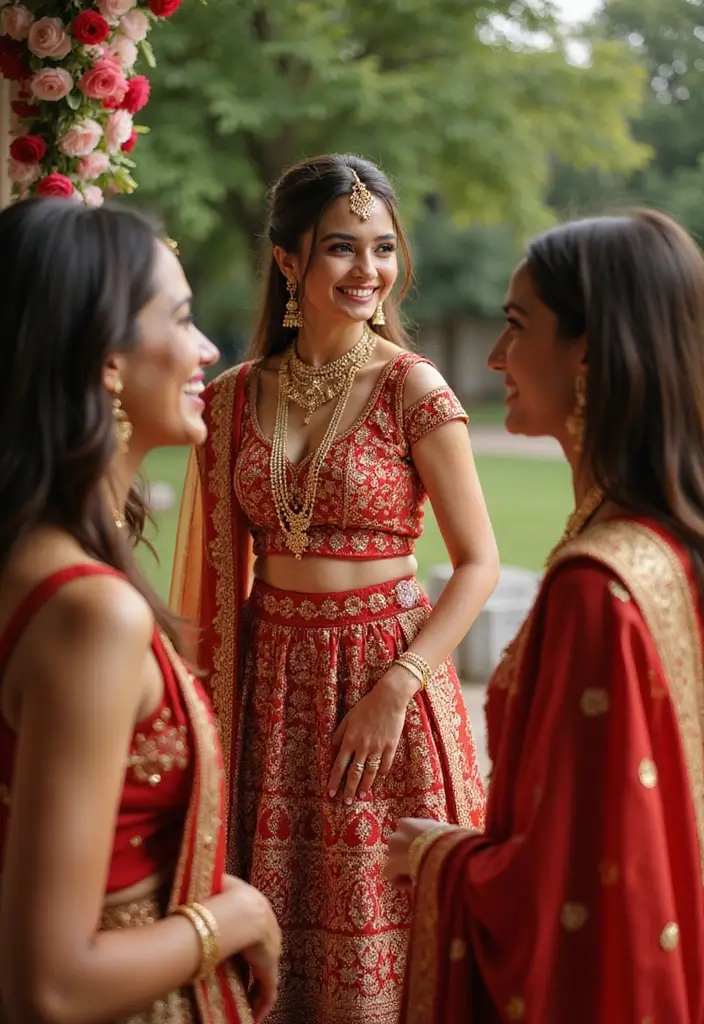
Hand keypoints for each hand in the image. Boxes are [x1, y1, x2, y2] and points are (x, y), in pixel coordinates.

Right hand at [210, 875, 281, 1021]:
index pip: (252, 928)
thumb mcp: (217, 885)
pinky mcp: (270, 967)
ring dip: (253, 989)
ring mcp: (272, 948)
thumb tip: (199, 879)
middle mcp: (269, 928)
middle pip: (259, 951)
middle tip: (234, 982)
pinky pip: (267, 991)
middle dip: (248, 967)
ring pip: (263, 972)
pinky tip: (252, 1017)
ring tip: (242, 1005)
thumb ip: (214, 886)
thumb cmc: (222, 896)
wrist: (237, 912)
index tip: (232, 954)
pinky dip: (261, 1004)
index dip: (243, 942)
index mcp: (258, 908)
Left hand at [328, 665, 416, 803]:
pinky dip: (382, 774)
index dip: (334, 780)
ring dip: (364, 786)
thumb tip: (332, 748)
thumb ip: (340, 734)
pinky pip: (385, 765)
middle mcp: (362, 747)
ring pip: (369, 772)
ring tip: (361, 797)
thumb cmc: (366, 706)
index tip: (330, 793)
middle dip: (349, 789)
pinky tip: (379, 781)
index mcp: (349, 740)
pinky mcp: (390, 746)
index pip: (339, 765)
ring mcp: (377, 748)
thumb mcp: (348, 717)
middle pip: (354, 773)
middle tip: (346, 802)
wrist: (388, 698)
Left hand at [383, 817, 444, 889]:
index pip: (404, 836)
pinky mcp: (391, 864)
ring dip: (404, 870)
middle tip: (420, 867)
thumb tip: (438, 841)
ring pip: (394, 861)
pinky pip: (391, 875)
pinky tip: (415, 885)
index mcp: (408, 824)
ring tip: (420, 877)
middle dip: (406, 858)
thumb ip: (432, 834)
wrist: (446, 851)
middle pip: (397, 848)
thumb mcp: (441, 831)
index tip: (425, 856)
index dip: (414, 848)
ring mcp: (392, 849)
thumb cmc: (449, 840)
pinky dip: (401, 882)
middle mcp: (397, 834)